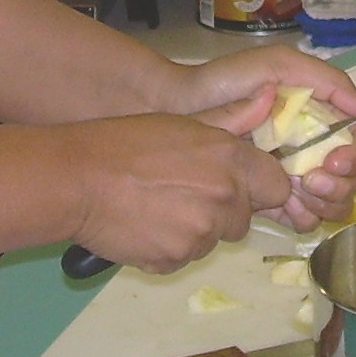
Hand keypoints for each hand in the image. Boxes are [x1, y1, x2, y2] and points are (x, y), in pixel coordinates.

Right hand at [64, 112, 298, 275]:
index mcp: (230, 159)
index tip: (237, 186)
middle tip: (183, 194)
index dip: (259, 188)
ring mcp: (202, 234)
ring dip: (194, 230)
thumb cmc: (125, 143)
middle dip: (222, 211)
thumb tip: (269, 96)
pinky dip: (168, 248)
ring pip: (212, 239)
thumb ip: (231, 120)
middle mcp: (225, 198)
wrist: (78, 179)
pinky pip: (183, 258)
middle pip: (244, 217)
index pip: (277, 186)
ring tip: (156, 208)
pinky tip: (143, 226)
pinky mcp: (176, 260)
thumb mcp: (181, 123)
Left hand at [162, 49, 355, 235]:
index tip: (332, 161)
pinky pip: (301, 216)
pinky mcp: (268, 197)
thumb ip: (328, 82)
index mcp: (316, 117)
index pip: (354, 144)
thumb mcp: (279, 66)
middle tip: (310, 179)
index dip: (352, 157)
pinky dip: (304, 217)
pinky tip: (289, 211)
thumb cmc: (226, 82)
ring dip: (326, 203)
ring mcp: (289, 174)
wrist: (175, 110)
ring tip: (299, 193)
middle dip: (340, 183)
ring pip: (331, 201)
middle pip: (349, 177)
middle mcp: (309, 146)